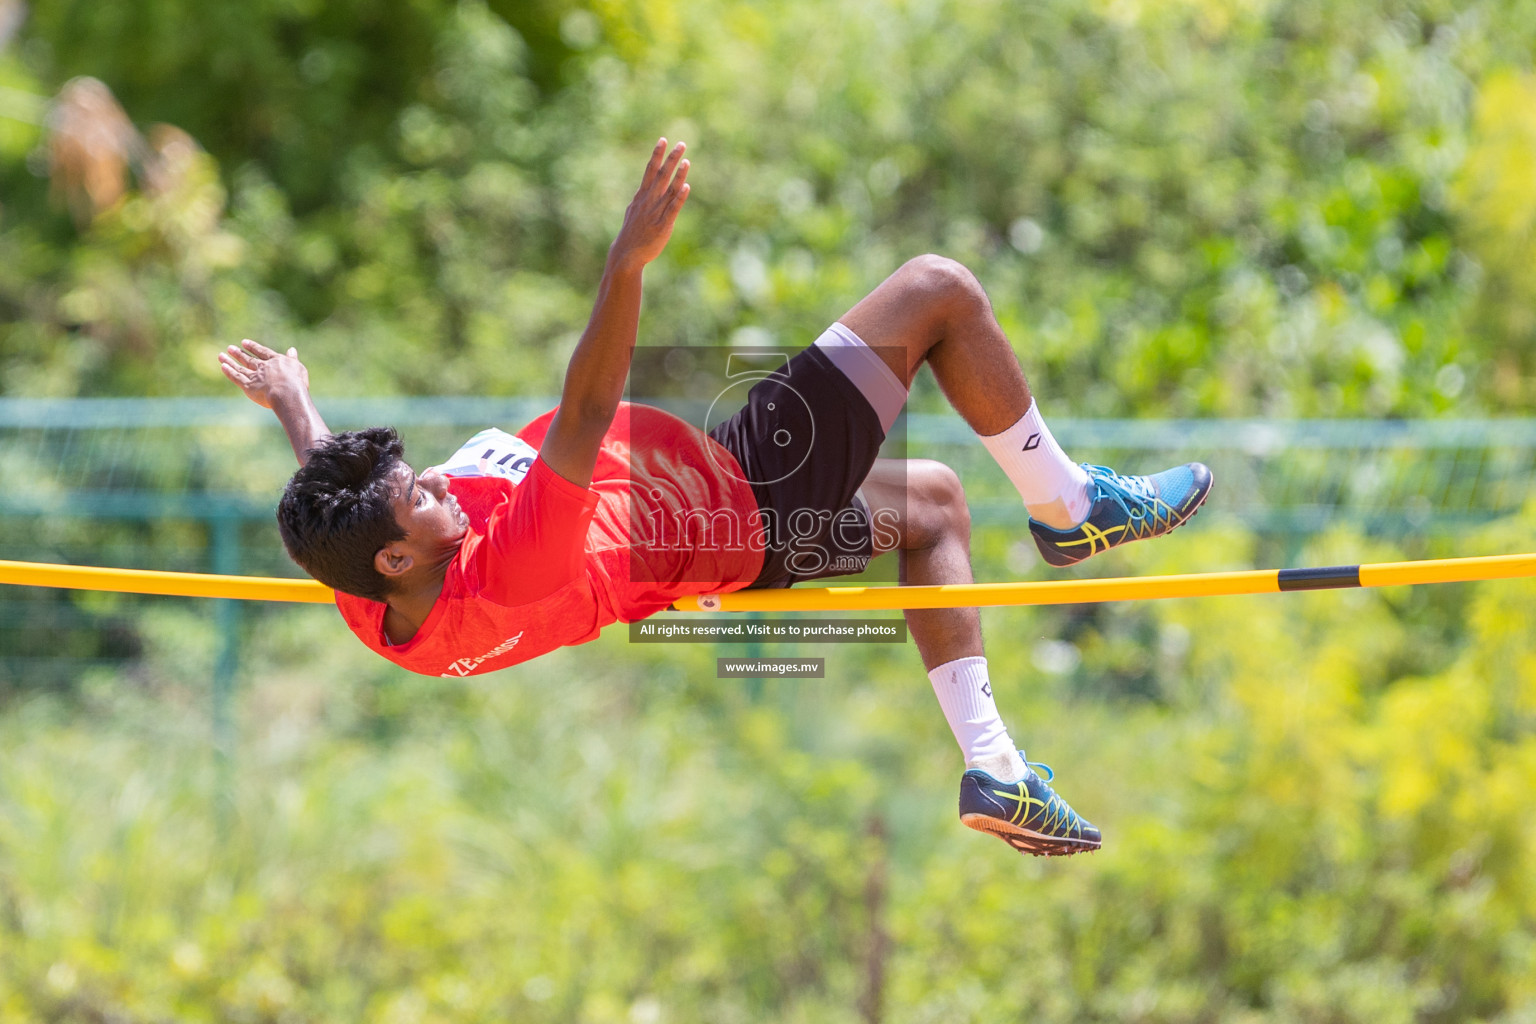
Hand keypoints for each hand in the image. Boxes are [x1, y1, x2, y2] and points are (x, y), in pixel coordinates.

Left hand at [218, 339, 309, 409]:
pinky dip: (230, 372)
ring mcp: (255, 376)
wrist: (287, 394)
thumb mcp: (298, 368)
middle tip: (230, 348)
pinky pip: (237, 378)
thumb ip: (292, 359)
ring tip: (221, 355)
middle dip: (239, 354)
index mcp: (275, 361)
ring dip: (231, 361)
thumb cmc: (296, 382)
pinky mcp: (248, 386)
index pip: (263, 352)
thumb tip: (292, 350)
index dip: (253, 347)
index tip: (244, 342)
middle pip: (249, 359)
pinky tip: (223, 366)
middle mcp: (263, 367)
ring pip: (240, 368)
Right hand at [609, 138, 689, 269]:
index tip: (663, 140)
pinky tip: (686, 186)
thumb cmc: (631, 234)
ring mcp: (656, 212)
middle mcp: (649, 201)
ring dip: (678, 175)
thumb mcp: (634, 212)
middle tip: (681, 143)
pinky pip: (673, 209)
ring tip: (687, 160)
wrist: (626, 255)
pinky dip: (679, 197)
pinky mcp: (663, 225)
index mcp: (642, 196)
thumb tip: (643, 189)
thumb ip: (641, 199)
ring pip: (669, 189)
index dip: (656, 155)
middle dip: (671, 158)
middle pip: (661, 175)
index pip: (650, 171)